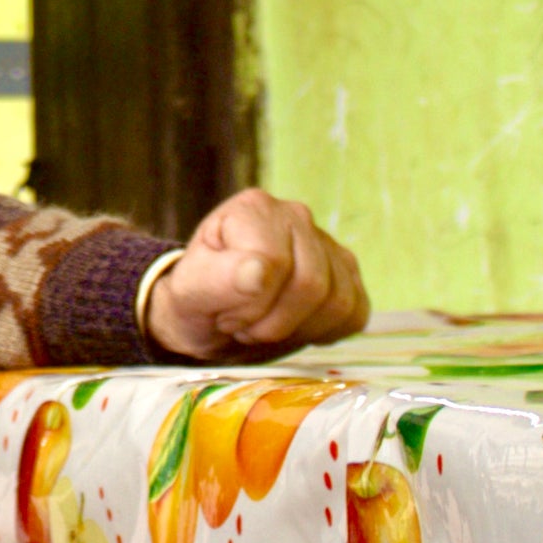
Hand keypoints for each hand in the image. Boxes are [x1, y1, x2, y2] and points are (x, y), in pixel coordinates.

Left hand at [142, 190, 367, 360]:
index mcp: (255, 209)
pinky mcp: (348, 276)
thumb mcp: (188, 293)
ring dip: (296, 330)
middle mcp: (297, 216)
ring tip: (263, 323)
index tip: (225, 313)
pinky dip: (322, 332)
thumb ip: (218, 279)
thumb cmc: (196, 300)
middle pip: (311, 284)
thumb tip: (260, 270)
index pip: (275, 264)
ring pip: (337, 302)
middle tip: (243, 325)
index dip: (251, 304)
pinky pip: (354, 313)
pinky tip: (292, 325)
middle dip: (273, 323)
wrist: (212, 318)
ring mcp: (327, 245)